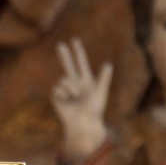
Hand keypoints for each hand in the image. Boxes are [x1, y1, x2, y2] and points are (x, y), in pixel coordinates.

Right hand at [51, 37, 111, 163]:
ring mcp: (65, 89)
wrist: (83, 123)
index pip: (81, 63)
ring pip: (65, 78)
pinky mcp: (57, 95)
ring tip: (76, 97)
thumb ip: (104, 79)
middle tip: (60, 44)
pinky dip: (65, 93)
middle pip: (68, 66)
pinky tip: (68, 101)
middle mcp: (74, 83)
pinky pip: (59, 87)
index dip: (78, 52)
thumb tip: (108, 64)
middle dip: (64, 55)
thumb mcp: (101, 93)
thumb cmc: (94, 110)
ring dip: (72, 87)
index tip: (74, 41)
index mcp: (86, 80)